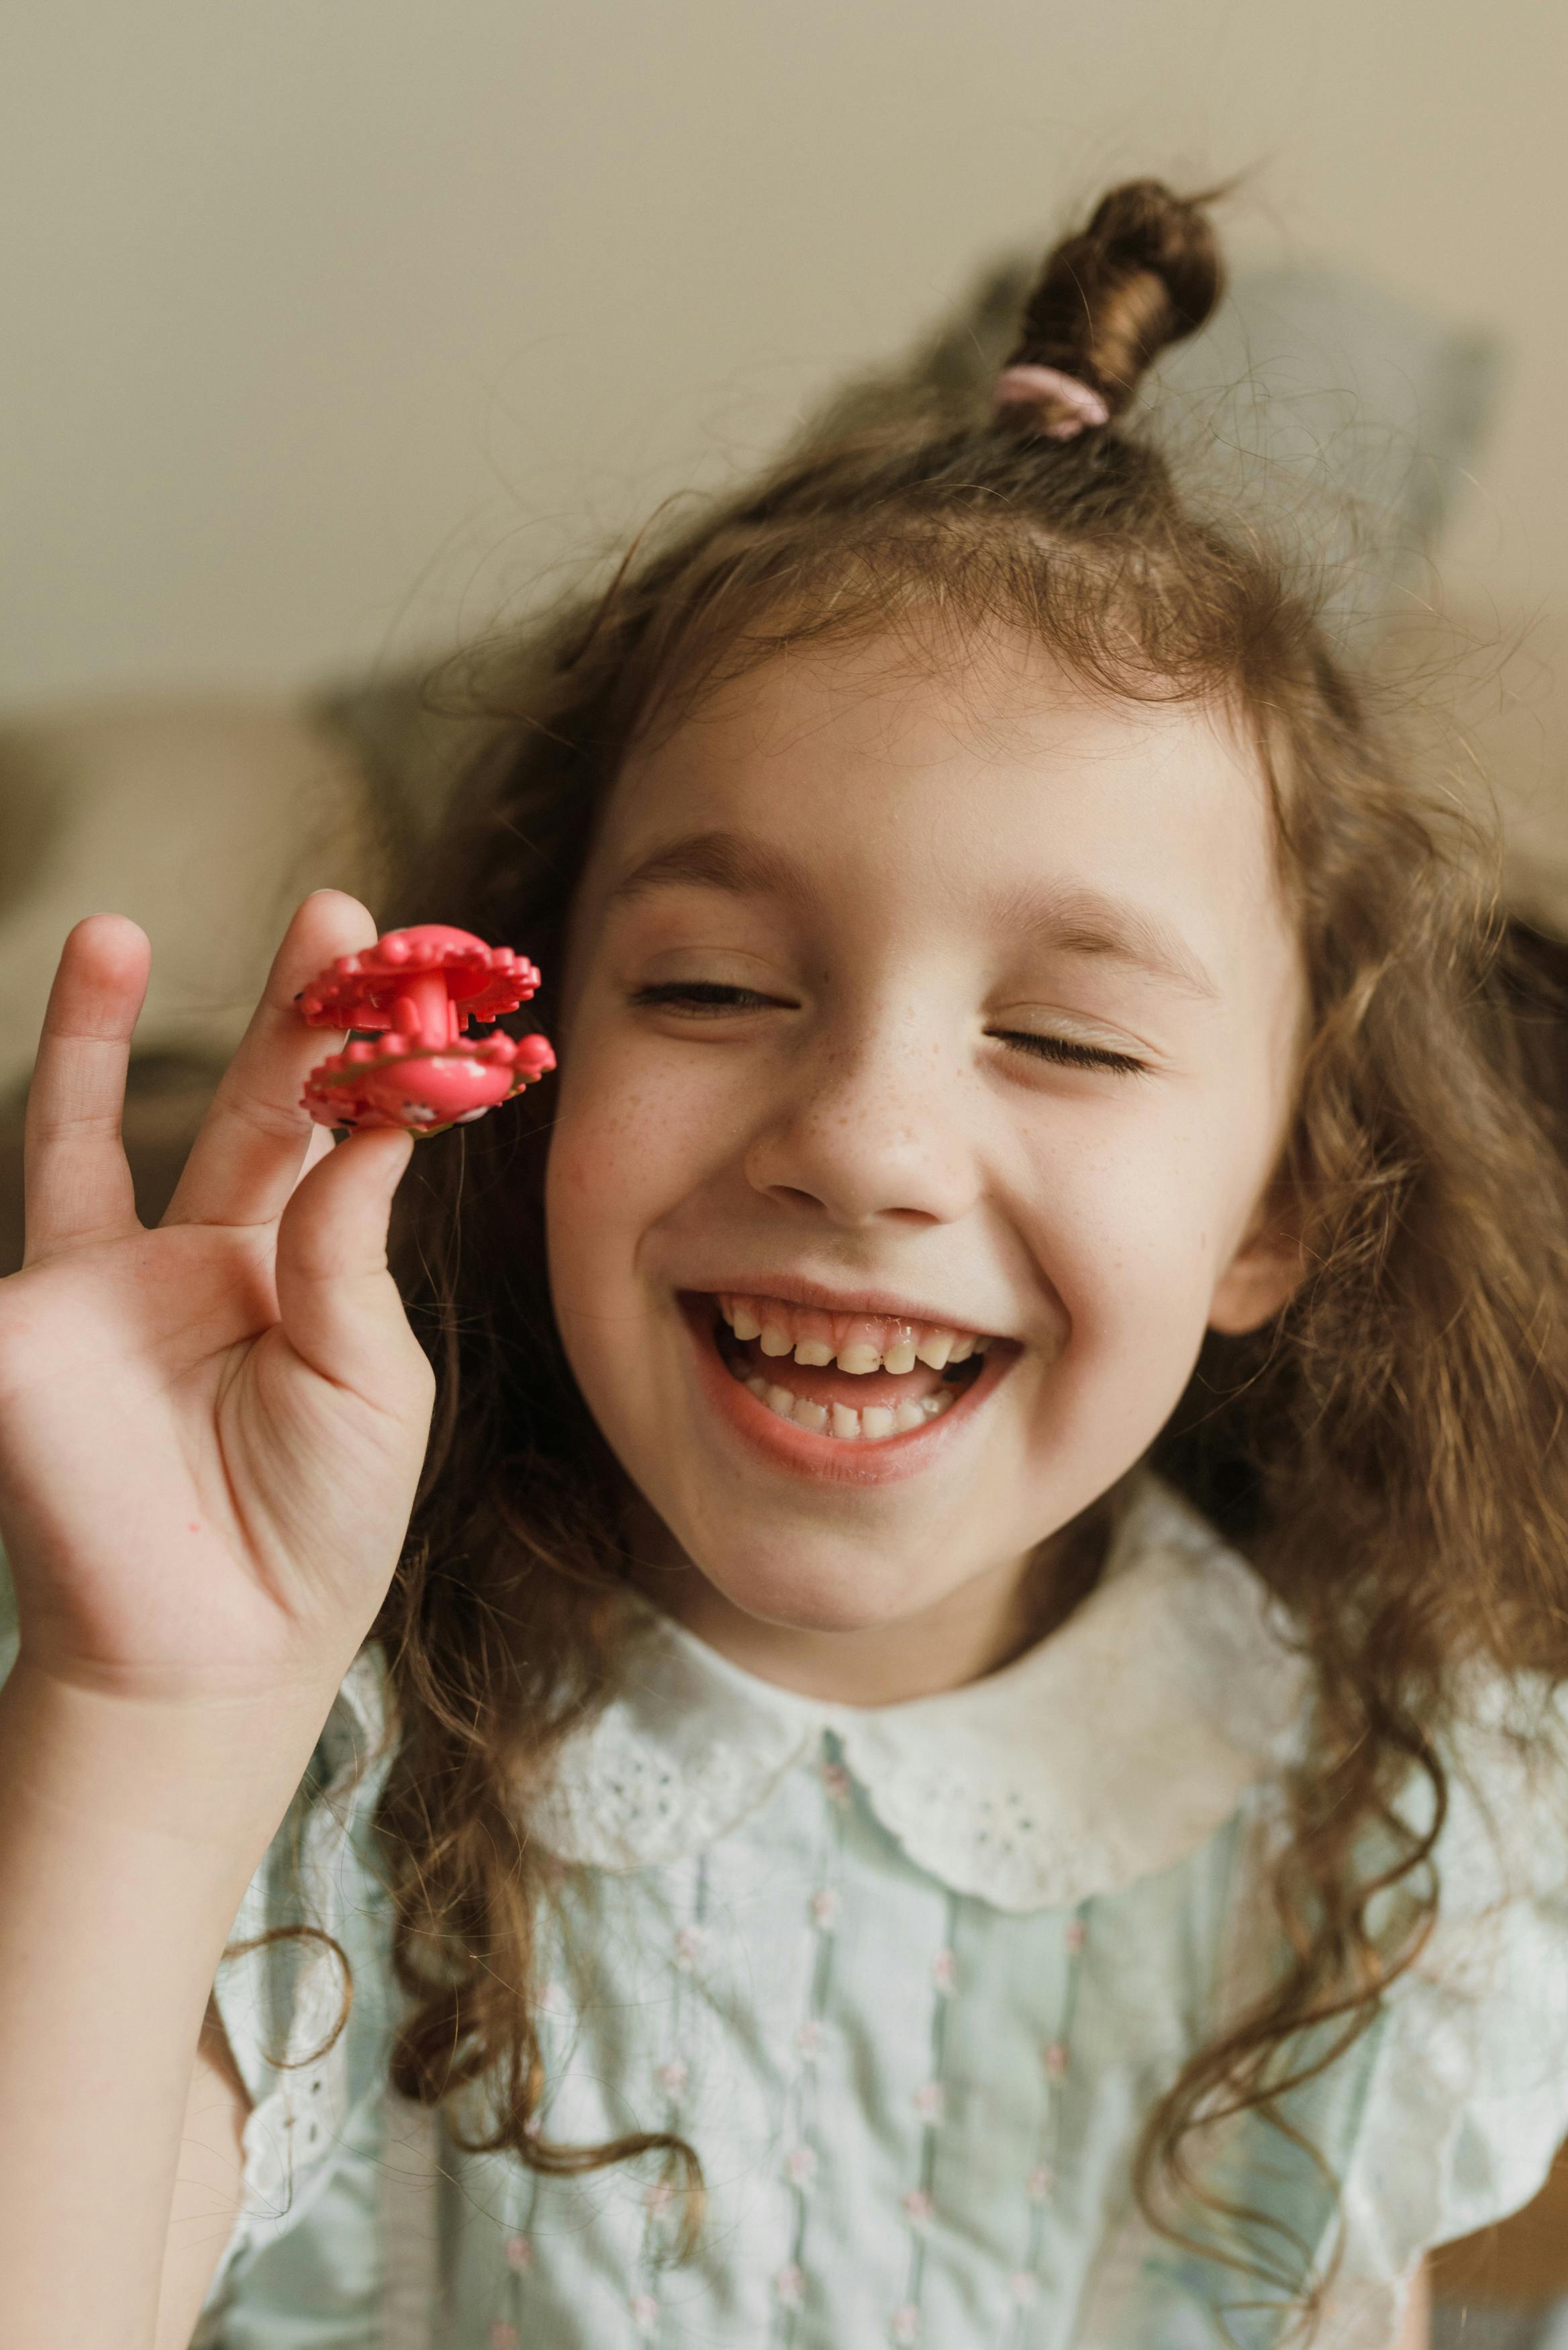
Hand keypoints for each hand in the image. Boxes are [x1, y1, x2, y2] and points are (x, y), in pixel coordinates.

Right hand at [0, 894, 435, 1711]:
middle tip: (334, 913)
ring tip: (113, 926)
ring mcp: (104, 1288)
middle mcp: (200, 1263)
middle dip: (287, 1010)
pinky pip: (23, 1219)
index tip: (414, 974)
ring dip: (98, 1032)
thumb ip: (349, 1251)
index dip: (371, 1059)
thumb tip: (377, 1126)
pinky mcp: (27, 1325)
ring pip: (95, 1132)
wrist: (210, 1652)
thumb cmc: (313, 1529)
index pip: (339, 1138)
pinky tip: (50, 1040)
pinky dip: (37, 1125)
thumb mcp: (366, 1379)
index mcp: (299, 1275)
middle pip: (248, 1106)